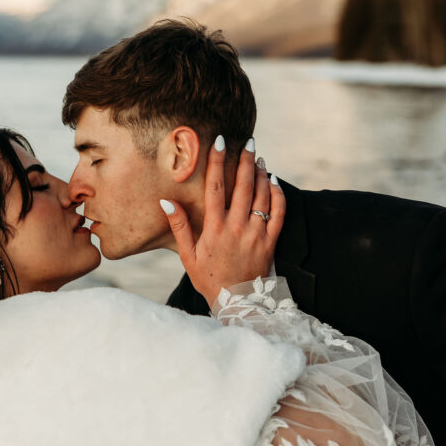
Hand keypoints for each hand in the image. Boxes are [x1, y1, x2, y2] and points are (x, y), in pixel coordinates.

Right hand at [160, 137, 285, 305]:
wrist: (237, 303)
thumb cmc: (209, 279)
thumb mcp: (187, 256)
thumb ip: (179, 228)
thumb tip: (166, 202)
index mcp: (214, 229)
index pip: (215, 188)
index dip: (217, 162)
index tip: (219, 142)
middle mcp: (237, 228)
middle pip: (242, 186)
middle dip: (244, 160)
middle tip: (247, 141)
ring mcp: (256, 234)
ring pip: (261, 197)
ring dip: (260, 174)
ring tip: (258, 157)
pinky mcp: (270, 242)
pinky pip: (278, 214)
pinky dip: (277, 196)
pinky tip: (273, 182)